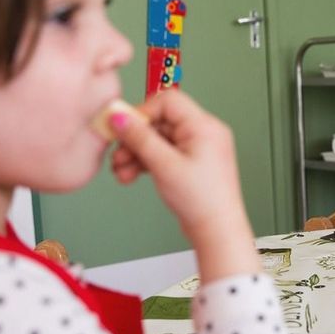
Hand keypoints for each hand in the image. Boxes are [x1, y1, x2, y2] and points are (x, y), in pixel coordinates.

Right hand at [108, 90, 251, 248]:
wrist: (216, 231)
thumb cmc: (202, 200)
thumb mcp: (164, 165)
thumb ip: (139, 138)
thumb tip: (120, 117)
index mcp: (204, 126)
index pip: (168, 102)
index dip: (143, 113)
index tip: (123, 128)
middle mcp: (204, 133)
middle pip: (160, 123)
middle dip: (135, 140)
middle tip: (118, 155)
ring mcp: (198, 149)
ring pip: (159, 140)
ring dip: (137, 154)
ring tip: (121, 172)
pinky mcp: (191, 163)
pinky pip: (164, 153)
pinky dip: (147, 163)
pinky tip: (131, 175)